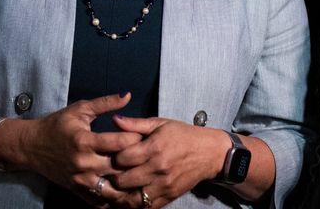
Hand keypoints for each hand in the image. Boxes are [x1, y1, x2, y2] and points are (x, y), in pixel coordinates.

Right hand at [14, 93, 141, 205]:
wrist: (31, 146)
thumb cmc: (57, 125)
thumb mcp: (80, 110)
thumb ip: (105, 103)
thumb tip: (128, 95)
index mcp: (84, 141)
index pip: (119, 143)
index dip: (136, 138)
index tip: (145, 134)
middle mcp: (83, 163)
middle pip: (119, 167)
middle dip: (136, 161)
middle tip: (149, 156)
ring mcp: (80, 180)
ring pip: (113, 188)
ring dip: (127, 183)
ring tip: (139, 175)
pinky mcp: (77, 190)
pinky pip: (101, 201)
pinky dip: (114, 198)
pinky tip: (124, 189)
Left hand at [108, 116, 230, 207]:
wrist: (210, 153)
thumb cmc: (183, 135)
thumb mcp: (160, 123)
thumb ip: (135, 124)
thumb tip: (114, 119)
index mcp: (154, 148)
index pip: (122, 158)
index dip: (112, 157)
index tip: (110, 156)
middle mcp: (158, 169)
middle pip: (123, 181)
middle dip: (113, 177)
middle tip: (109, 174)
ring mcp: (164, 185)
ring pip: (132, 199)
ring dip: (120, 195)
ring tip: (115, 189)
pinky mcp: (169, 196)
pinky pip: (147, 207)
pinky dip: (135, 205)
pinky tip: (129, 197)